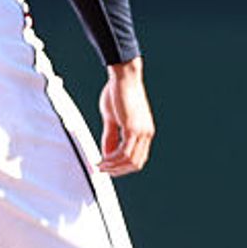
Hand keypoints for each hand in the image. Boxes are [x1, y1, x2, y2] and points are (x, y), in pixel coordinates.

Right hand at [98, 56, 154, 174]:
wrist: (123, 76)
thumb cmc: (117, 93)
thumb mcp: (112, 119)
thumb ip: (110, 137)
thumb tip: (106, 154)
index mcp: (145, 131)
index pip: (138, 158)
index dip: (123, 167)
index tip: (109, 169)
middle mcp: (146, 133)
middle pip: (136, 163)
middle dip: (118, 170)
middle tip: (103, 171)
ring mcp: (142, 131)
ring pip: (129, 160)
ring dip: (113, 167)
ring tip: (100, 166)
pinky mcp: (133, 128)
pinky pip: (123, 152)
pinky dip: (112, 159)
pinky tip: (102, 160)